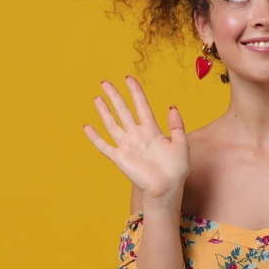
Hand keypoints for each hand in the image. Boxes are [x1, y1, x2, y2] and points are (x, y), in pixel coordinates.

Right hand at [83, 76, 189, 204]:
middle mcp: (137, 135)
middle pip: (123, 111)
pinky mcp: (119, 158)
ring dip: (104, 111)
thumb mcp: (181, 144)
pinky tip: (87, 127)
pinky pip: (104, 146)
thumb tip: (171, 107)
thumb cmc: (176, 170)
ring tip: (97, 98)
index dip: (135, 92)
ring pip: (112, 124)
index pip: (141, 106)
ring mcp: (127, 146)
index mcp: (152, 130)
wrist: (167, 189)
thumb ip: (176, 126)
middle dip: (115, 96)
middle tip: (105, 82)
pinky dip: (95, 137)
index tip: (129, 78)